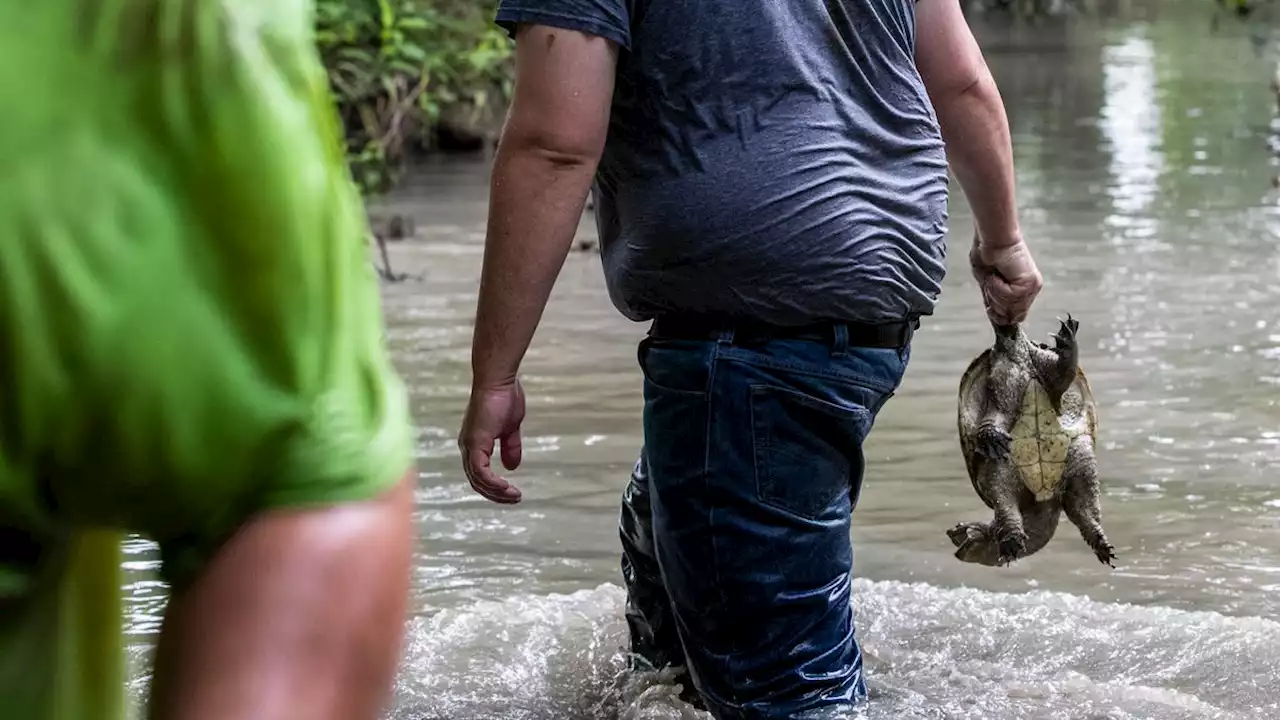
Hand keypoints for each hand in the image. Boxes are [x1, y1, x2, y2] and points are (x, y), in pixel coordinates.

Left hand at [458, 379, 525, 503]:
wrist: (498, 380)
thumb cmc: (504, 398)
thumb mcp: (510, 428)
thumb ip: (510, 447)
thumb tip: (512, 467)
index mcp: (474, 444)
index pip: (479, 474)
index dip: (494, 486)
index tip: (512, 492)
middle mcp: (467, 447)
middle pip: (476, 481)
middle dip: (496, 494)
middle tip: (514, 499)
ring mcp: (469, 445)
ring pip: (477, 480)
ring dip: (495, 492)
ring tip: (513, 496)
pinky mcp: (474, 443)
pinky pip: (480, 471)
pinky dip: (492, 482)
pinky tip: (506, 487)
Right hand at [969, 231, 1042, 325]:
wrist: (993, 239)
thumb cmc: (988, 254)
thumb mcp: (988, 284)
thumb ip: (995, 301)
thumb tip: (998, 319)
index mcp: (1024, 289)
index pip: (1017, 315)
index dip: (1001, 315)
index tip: (990, 310)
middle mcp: (1032, 289)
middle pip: (1014, 315)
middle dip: (996, 303)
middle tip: (991, 283)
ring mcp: (1032, 287)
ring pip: (1010, 307)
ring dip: (994, 293)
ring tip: (993, 277)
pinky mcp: (1028, 283)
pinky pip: (1008, 297)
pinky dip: (996, 287)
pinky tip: (996, 275)